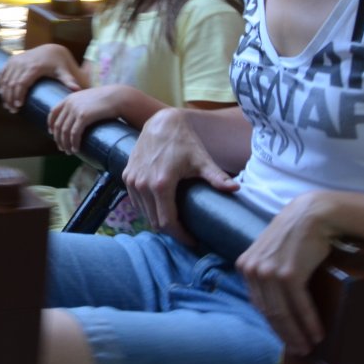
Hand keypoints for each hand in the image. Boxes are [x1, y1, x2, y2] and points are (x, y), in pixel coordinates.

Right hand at [0, 44, 82, 112]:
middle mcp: (22, 63)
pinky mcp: (12, 60)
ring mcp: (15, 60)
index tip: (18, 107)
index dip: (17, 95)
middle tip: (12, 110)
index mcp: (33, 67)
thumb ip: (69, 80)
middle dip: (9, 98)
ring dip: (4, 93)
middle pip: (11, 83)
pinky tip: (0, 92)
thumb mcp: (64, 71)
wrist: (51, 49)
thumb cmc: (58, 63)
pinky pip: (2, 72)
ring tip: (7, 105)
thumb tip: (77, 90)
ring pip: (5, 79)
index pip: (21, 83)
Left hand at [47, 85, 127, 153]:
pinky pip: (74, 133)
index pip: (53, 113)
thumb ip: (80, 106)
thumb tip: (78, 118)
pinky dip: (73, 143)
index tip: (52, 134)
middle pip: (58, 125)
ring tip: (69, 152)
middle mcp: (69, 103)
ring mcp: (76, 109)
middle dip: (58, 139)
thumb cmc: (106, 100)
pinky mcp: (84, 116)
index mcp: (69, 99)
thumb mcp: (88, 100)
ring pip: (64, 131)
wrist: (117, 97)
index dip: (51, 125)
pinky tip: (76, 149)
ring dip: (66, 144)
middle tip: (62, 148)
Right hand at [122, 108, 237, 241]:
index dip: (181, 236)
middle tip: (187, 233)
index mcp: (161, 185)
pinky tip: (160, 207)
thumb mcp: (201, 159)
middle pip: (155, 222)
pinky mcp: (127, 175)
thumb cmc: (183, 141)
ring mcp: (132, 180)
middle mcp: (143, 185)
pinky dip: (147, 209)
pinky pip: (136, 201)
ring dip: (158, 220)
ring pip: (144, 213)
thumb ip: (217, 177)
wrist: (160, 123)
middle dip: (171, 231)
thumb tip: (236, 189)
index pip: (167, 222)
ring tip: (175, 222)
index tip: (193, 241)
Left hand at [235, 191, 335, 353]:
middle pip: (269, 312)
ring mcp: (269, 273)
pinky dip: (309, 323)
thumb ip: (266, 272)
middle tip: (300, 350)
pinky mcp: (288, 274)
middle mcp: (252, 270)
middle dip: (285, 334)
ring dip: (298, 334)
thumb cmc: (295, 234)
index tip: (285, 337)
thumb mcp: (271, 252)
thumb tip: (273, 301)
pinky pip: (299, 306)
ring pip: (282, 313)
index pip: (258, 304)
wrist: (312, 214)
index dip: (273, 324)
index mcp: (245, 266)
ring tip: (309, 346)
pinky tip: (317, 334)